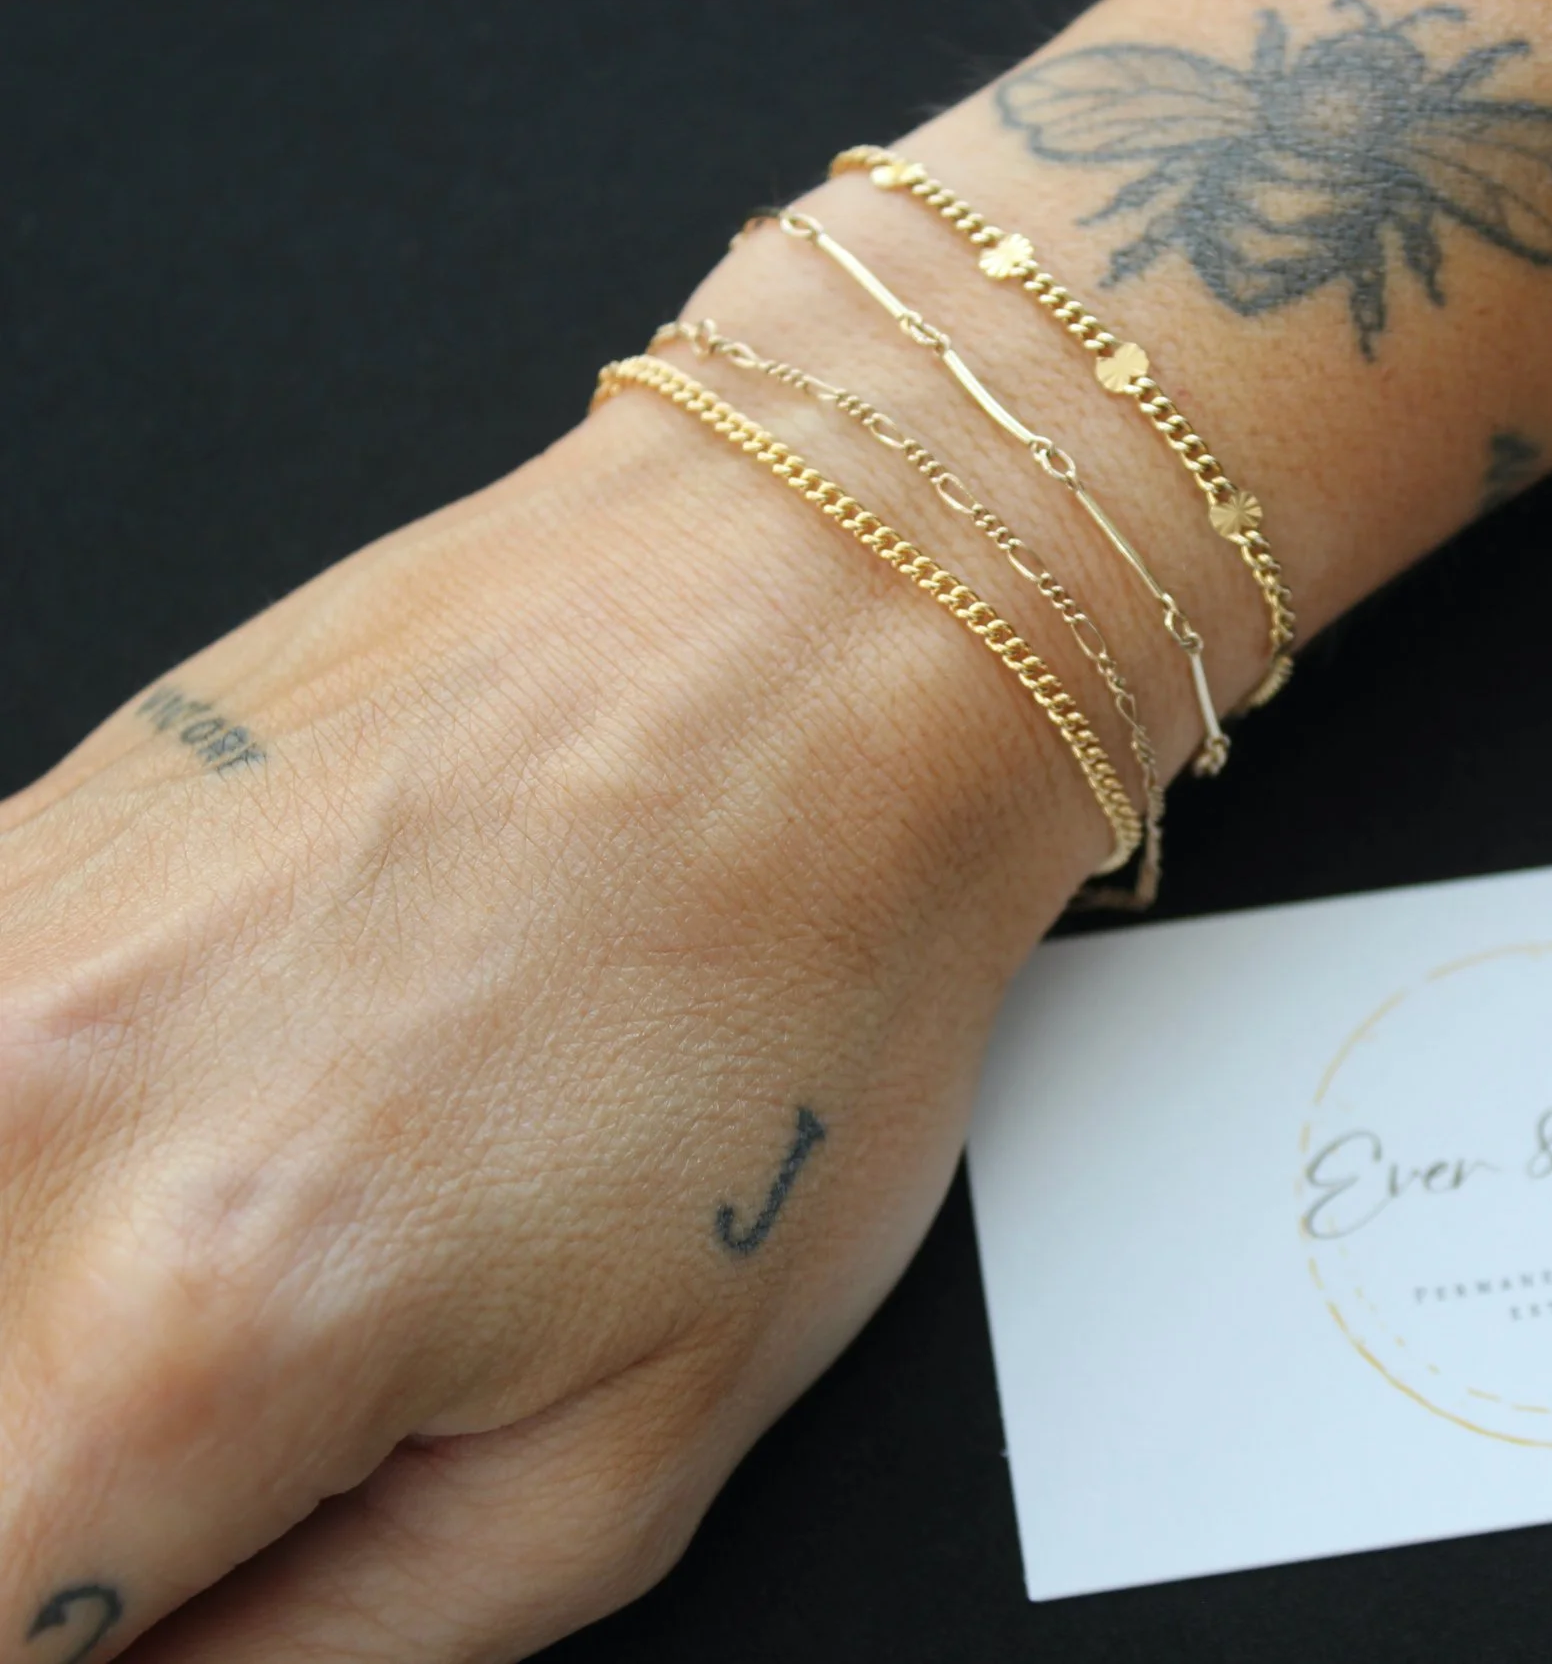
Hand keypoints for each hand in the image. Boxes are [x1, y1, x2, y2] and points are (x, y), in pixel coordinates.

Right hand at [0, 394, 1096, 1661]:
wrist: (805, 654)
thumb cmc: (790, 994)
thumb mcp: (631, 1452)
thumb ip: (329, 1656)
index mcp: (185, 1332)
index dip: (80, 1640)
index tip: (170, 1594)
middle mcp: (6, 1124)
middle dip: (60, 1513)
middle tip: (223, 1468)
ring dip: (45, 1360)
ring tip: (249, 1274)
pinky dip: (30, 1206)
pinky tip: (210, 1156)